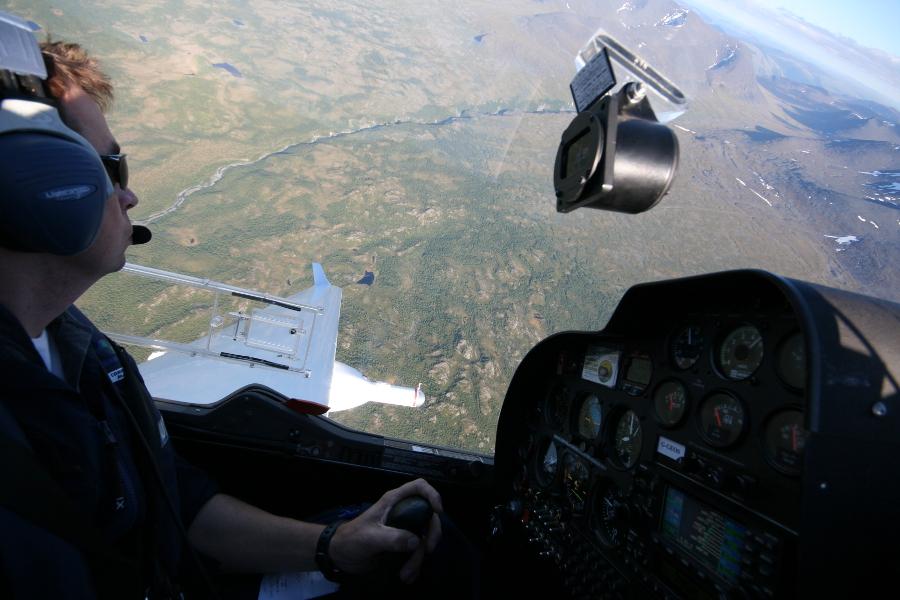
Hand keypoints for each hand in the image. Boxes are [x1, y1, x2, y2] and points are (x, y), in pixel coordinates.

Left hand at [328, 478, 442, 582]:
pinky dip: (415, 565)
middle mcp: (402, 512)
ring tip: (406, 574)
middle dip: (431, 535)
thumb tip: (416, 542)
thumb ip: (392, 538)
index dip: (432, 495)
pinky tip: (408, 576)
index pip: (419, 487)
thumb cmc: (351, 539)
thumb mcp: (370, 538)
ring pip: (423, 538)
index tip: (438, 511)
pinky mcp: (402, 544)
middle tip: (427, 551)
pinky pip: (416, 552)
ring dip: (418, 558)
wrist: (341, 556)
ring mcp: (404, 528)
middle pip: (428, 516)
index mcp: (393, 501)